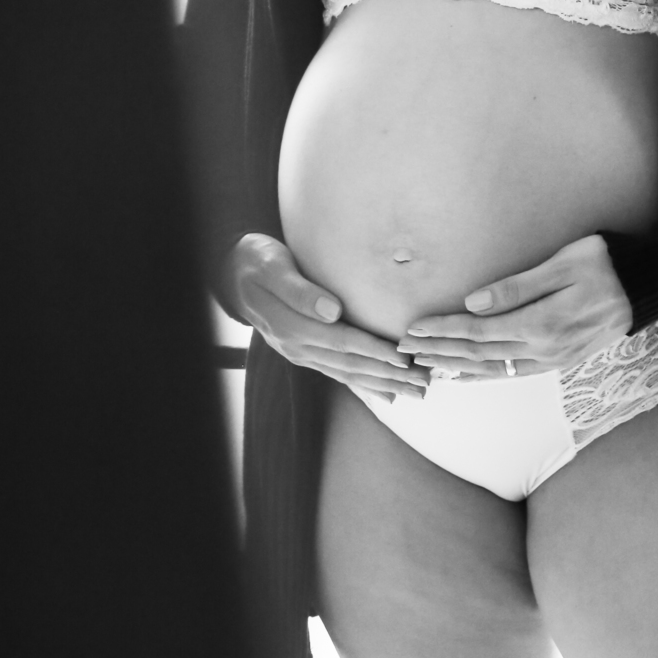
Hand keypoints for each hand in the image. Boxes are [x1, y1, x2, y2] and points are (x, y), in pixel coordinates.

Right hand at [227, 233, 427, 401]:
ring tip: (414, 392)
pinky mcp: (304, 353)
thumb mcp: (274, 267)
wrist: (235, 273)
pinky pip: (336, 373)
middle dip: (388, 375)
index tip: (404, 358)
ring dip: (381, 384)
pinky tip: (384, 394)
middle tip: (422, 382)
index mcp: (291, 326)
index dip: (374, 350)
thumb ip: (300, 291)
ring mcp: (300, 354)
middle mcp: (296, 347)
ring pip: (346, 373)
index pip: (342, 342)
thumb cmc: (259, 262)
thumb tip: (333, 311)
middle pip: (349, 364)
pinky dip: (362, 384)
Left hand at [396, 235, 632, 379]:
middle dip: (439, 353)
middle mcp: (545, 350)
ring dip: (456, 368)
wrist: (647, 287)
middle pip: (480, 356)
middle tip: (404, 351)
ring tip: (425, 366)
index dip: (443, 333)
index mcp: (542, 325)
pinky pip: (513, 374)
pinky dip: (484, 375)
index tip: (413, 329)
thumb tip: (473, 303)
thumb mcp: (563, 264)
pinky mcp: (559, 361)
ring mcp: (553, 360)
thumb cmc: (606, 264)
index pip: (478, 333)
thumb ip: (518, 286)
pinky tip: (465, 375)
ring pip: (494, 370)